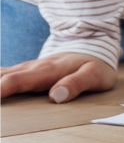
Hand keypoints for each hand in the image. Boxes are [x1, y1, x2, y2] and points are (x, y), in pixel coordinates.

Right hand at [0, 53, 116, 102]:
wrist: (93, 47)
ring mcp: (24, 68)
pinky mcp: (21, 71)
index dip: (3, 89)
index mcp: (47, 71)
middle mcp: (31, 68)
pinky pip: (0, 73)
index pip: (19, 81)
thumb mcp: (95, 76)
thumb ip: (77, 84)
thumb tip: (56, 96)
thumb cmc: (94, 65)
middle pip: (2, 78)